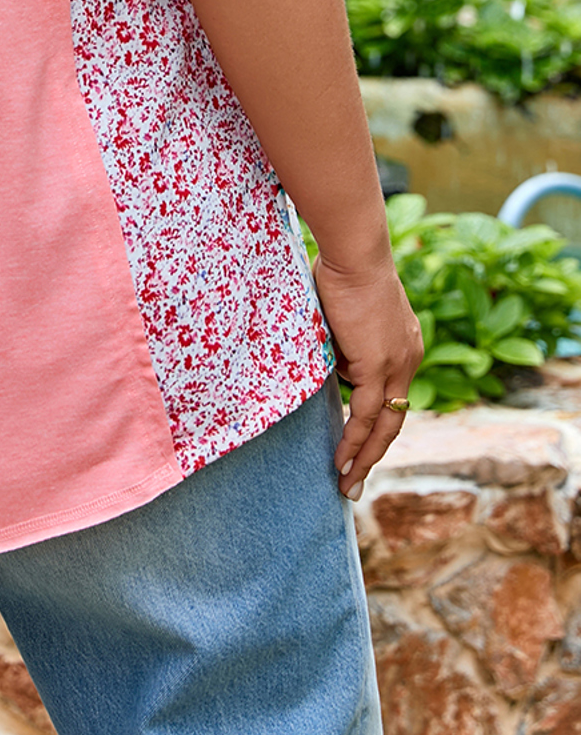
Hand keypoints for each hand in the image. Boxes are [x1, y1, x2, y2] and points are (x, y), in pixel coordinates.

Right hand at [313, 253, 422, 499]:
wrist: (354, 251)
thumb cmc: (340, 268)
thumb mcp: (341, 316)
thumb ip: (339, 344)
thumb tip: (326, 365)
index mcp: (403, 345)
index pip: (391, 395)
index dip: (376, 423)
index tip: (360, 445)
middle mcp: (408, 359)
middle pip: (395, 419)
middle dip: (374, 454)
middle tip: (356, 482)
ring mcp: (398, 364)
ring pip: (385, 425)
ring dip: (363, 457)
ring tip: (345, 484)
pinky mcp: (380, 366)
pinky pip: (368, 415)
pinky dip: (355, 441)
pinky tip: (342, 463)